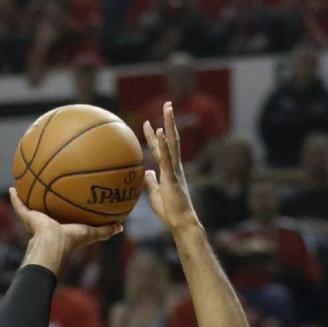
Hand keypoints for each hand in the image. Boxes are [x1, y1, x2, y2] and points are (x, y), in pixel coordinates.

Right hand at [9, 187, 121, 271]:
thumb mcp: (91, 233)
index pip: (63, 216)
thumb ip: (105, 230)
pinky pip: (19, 205)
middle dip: (45, 200)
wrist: (52, 244)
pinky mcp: (27, 217)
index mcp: (60, 227)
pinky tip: (12, 187)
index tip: (67, 199)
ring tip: (25, 183)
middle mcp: (47, 223)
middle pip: (46, 209)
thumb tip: (121, 227)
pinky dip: (15, 197)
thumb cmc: (71, 240)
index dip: (65, 208)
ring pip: (30, 205)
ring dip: (27, 196)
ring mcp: (35, 220)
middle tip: (46, 187)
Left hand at [143, 102, 198, 233]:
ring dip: (170, 124)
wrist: (180, 221)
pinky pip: (167, 157)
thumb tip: (146, 172)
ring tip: (168, 107)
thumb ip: (151, 182)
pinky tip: (160, 131)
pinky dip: (163, 143)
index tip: (149, 124)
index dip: (154, 136)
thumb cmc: (170, 211)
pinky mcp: (172, 176)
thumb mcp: (155, 194)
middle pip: (171, 139)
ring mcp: (174, 169)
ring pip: (172, 142)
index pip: (160, 149)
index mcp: (169, 170)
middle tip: (168, 104)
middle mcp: (174, 166)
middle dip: (169, 121)